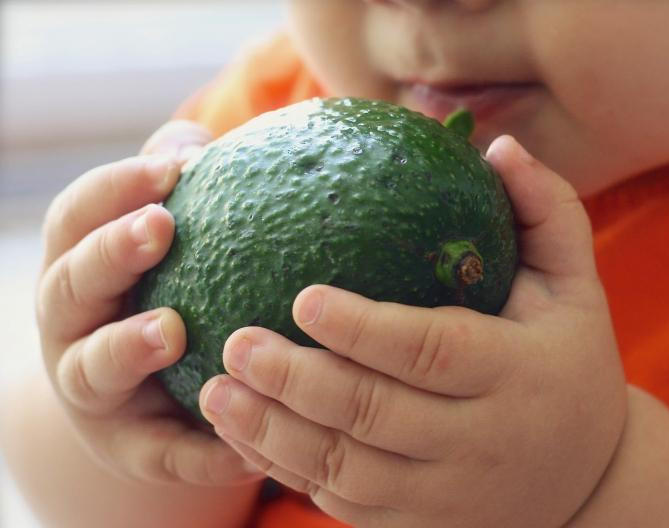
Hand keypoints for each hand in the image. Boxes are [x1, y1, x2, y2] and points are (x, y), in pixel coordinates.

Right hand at [36, 121, 262, 485]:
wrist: (143, 402)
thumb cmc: (163, 293)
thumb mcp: (162, 242)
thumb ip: (180, 189)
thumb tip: (209, 140)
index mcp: (78, 266)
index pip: (78, 217)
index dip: (113, 188)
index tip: (169, 167)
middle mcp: (71, 326)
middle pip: (71, 285)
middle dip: (109, 253)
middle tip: (160, 226)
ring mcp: (92, 391)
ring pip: (92, 369)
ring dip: (125, 346)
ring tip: (170, 331)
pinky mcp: (129, 447)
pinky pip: (160, 452)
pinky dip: (197, 449)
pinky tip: (244, 445)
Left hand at [199, 135, 627, 525]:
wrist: (590, 485)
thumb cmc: (570, 365)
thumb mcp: (577, 288)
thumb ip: (547, 212)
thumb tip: (498, 146)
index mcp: (518, 373)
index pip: (433, 350)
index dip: (365, 329)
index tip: (302, 297)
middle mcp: (483, 443)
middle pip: (376, 414)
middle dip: (297, 380)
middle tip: (237, 340)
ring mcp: (449, 497)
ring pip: (346, 470)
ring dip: (272, 433)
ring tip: (216, 391)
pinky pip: (344, 504)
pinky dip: (289, 472)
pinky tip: (245, 436)